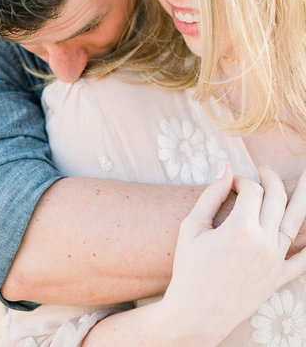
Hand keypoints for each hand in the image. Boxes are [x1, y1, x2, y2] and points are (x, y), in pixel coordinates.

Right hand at [158, 166, 305, 345]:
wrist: (196, 315)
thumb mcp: (192, 228)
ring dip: (303, 196)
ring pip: (296, 222)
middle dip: (270, 179)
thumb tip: (225, 169)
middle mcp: (263, 243)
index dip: (241, 180)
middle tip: (263, 170)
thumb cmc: (189, 269)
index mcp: (240, 228)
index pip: (252, 190)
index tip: (231, 183)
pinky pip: (303, 259)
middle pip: (277, 198)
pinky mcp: (278, 279)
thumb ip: (210, 195)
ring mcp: (274, 262)